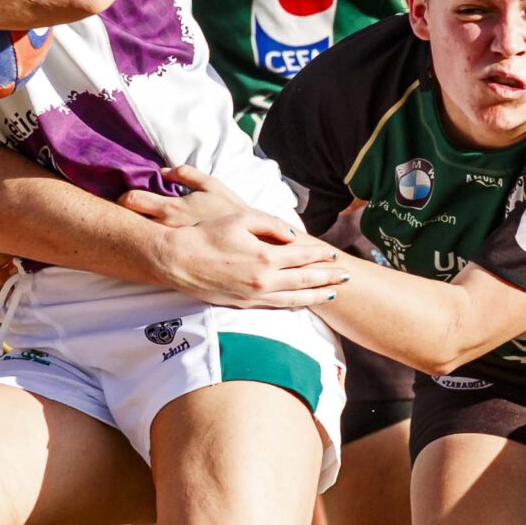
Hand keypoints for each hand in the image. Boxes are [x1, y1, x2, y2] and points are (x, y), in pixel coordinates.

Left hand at [121, 165, 304, 238]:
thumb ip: (187, 174)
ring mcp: (170, 249)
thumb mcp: (213, 186)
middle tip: (118, 215)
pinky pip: (154, 255)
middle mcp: (166, 231)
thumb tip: (163, 170)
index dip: (124, 198)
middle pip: (127, 224)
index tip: (124, 197)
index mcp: (172, 210)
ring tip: (131, 231)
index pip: (131, 201)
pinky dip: (148, 248)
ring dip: (133, 234)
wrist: (253, 245)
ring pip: (138, 242)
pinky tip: (151, 246)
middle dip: (119, 218)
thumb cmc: (232, 212)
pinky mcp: (178, 261)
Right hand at [148, 214, 345, 307]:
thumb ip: (270, 224)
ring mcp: (254, 295)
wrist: (177, 261)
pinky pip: (276, 306)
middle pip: (305, 279)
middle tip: (348, 276)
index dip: (321, 255)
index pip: (302, 256)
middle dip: (328, 277)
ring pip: (295, 297)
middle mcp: (264, 279)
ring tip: (333, 292)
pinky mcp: (244, 303)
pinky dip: (294, 304)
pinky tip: (303, 302)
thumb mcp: (239, 218)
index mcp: (265, 255)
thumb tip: (292, 235)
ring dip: (316, 294)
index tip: (335, 254)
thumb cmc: (206, 235)